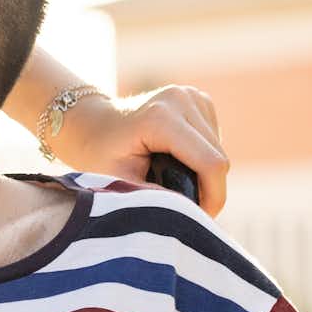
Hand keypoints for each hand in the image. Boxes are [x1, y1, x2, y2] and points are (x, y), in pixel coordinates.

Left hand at [50, 84, 229, 215]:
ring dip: (206, 173)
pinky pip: (215, 138)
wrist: (92, 123)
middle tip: (185, 207)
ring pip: (219, 148)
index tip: (199, 217)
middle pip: (218, 157)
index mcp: (161, 118)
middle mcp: (180, 98)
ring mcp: (191, 94)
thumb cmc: (100, 155)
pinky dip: (203, 156)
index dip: (213, 197)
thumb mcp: (120, 182)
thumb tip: (189, 213)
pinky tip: (178, 160)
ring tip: (175, 182)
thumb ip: (154, 197)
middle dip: (209, 189)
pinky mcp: (198, 97)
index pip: (210, 163)